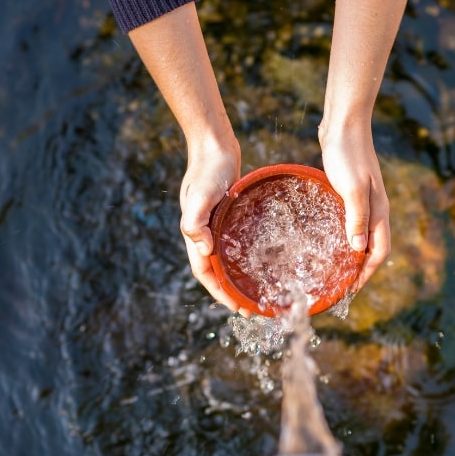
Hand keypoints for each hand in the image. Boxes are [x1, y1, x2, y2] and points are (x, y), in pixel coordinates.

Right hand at [179, 138, 245, 313]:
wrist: (214, 146)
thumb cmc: (207, 170)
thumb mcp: (200, 195)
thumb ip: (195, 222)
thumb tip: (203, 250)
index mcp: (196, 234)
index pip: (205, 273)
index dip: (219, 292)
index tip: (236, 308)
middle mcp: (205, 234)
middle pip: (216, 272)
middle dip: (231, 293)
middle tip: (252, 309)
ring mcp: (216, 226)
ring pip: (226, 260)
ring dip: (237, 278)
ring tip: (256, 292)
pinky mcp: (228, 217)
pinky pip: (235, 244)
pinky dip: (244, 257)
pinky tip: (260, 261)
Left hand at [320, 124, 390, 289]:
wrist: (344, 124)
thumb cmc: (347, 154)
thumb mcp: (352, 188)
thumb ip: (356, 218)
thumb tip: (358, 250)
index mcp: (378, 211)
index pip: (379, 252)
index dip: (367, 273)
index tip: (351, 290)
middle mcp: (375, 209)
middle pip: (373, 248)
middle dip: (360, 270)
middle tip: (341, 286)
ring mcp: (364, 201)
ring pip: (362, 236)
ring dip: (352, 255)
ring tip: (335, 270)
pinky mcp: (350, 193)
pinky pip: (351, 223)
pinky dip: (344, 237)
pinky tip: (328, 240)